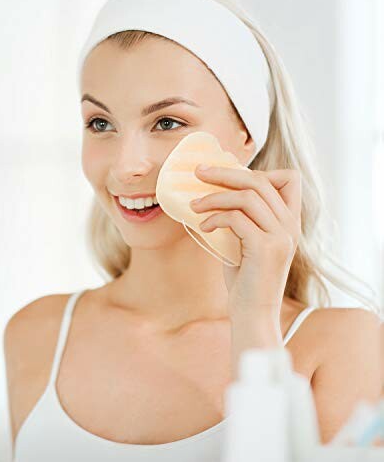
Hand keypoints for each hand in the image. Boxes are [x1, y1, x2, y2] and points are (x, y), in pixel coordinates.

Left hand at [190, 165, 301, 317]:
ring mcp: (280, 236)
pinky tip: (203, 226)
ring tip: (193, 205)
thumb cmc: (245, 277)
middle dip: (225, 172)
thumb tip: (213, 191)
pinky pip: (235, 218)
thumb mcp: (245, 241)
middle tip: (199, 172)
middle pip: (260, 181)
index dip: (260, 171)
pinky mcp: (265, 248)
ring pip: (247, 196)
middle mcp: (290, 225)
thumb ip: (240, 217)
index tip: (230, 176)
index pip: (289, 179)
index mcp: (289, 221)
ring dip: (213, 197)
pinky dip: (214, 218)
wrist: (252, 313)